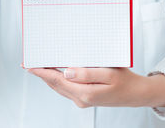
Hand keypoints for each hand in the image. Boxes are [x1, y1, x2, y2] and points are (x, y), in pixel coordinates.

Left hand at [27, 67, 164, 107]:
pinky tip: (56, 74)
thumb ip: (87, 73)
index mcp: (85, 93)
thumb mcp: (109, 74)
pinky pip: (67, 89)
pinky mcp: (86, 98)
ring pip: (60, 88)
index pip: (57, 80)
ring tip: (39, 67)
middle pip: (55, 85)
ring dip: (49, 78)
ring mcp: (82, 100)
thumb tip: (66, 72)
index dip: (42, 72)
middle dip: (42, 74)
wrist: (136, 94)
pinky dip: (58, 80)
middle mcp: (81, 99)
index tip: (29, 66)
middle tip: (29, 64)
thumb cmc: (125, 81)